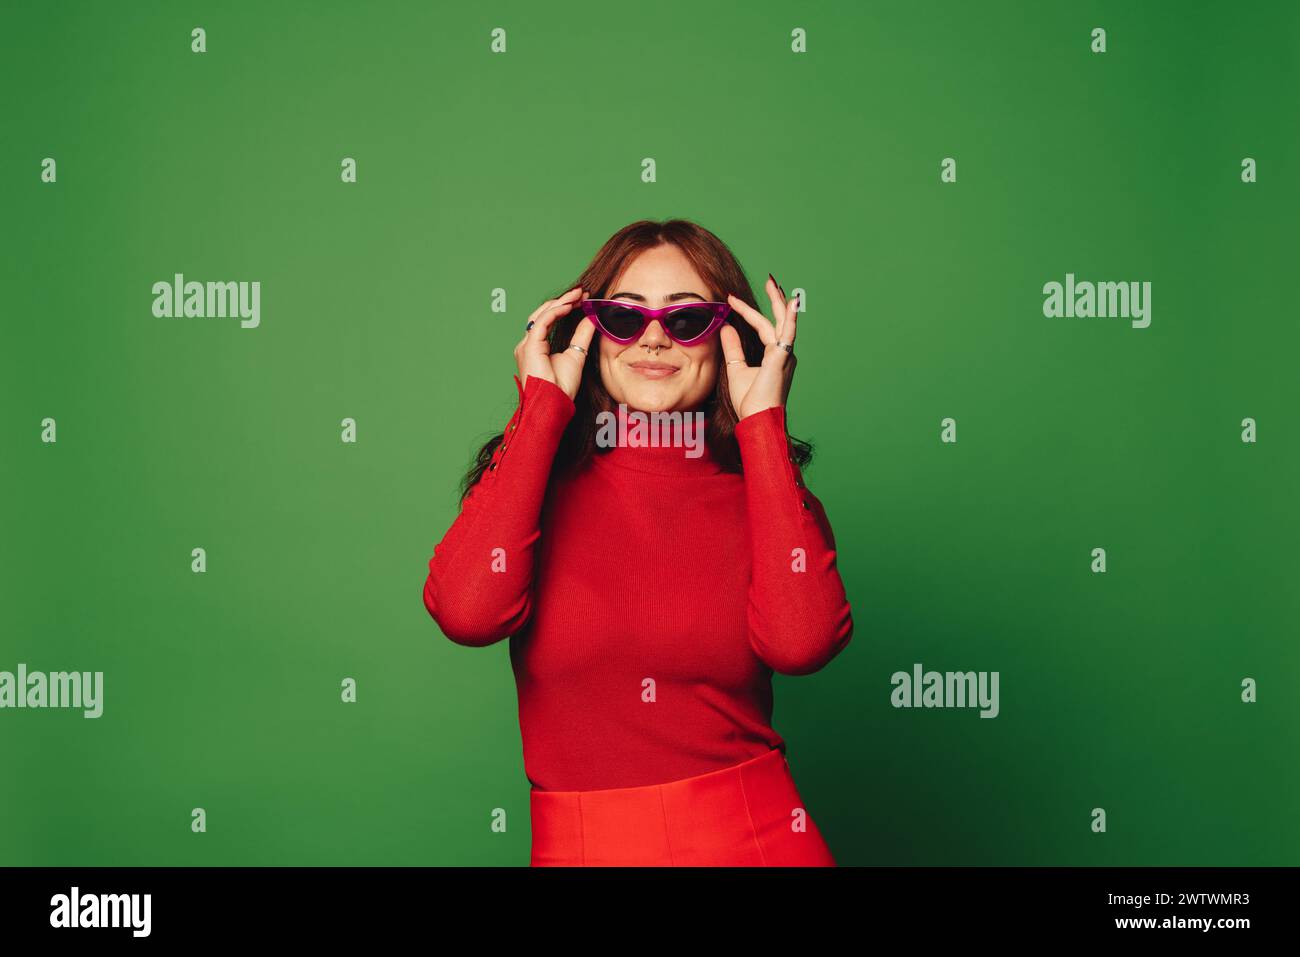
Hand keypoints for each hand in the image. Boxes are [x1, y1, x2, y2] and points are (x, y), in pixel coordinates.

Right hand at [514, 286, 596, 400]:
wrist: (554, 404)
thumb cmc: (561, 388)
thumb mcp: (577, 355)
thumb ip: (582, 335)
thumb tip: (591, 318)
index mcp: (536, 346)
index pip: (548, 319)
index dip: (565, 307)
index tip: (582, 299)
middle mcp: (528, 344)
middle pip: (543, 313)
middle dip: (563, 300)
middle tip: (581, 292)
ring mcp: (526, 344)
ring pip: (542, 314)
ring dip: (561, 302)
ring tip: (577, 295)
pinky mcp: (529, 346)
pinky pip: (542, 322)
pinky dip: (556, 311)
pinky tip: (570, 306)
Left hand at [720, 275, 798, 418]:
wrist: (757, 419)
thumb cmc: (750, 400)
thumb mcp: (736, 368)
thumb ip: (733, 347)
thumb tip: (726, 326)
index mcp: (774, 355)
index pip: (761, 327)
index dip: (748, 312)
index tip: (731, 299)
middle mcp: (783, 352)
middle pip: (777, 320)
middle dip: (774, 299)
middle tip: (770, 279)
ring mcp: (784, 355)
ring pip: (782, 323)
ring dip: (779, 302)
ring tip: (774, 284)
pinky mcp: (782, 358)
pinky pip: (787, 334)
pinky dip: (790, 318)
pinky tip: (790, 302)